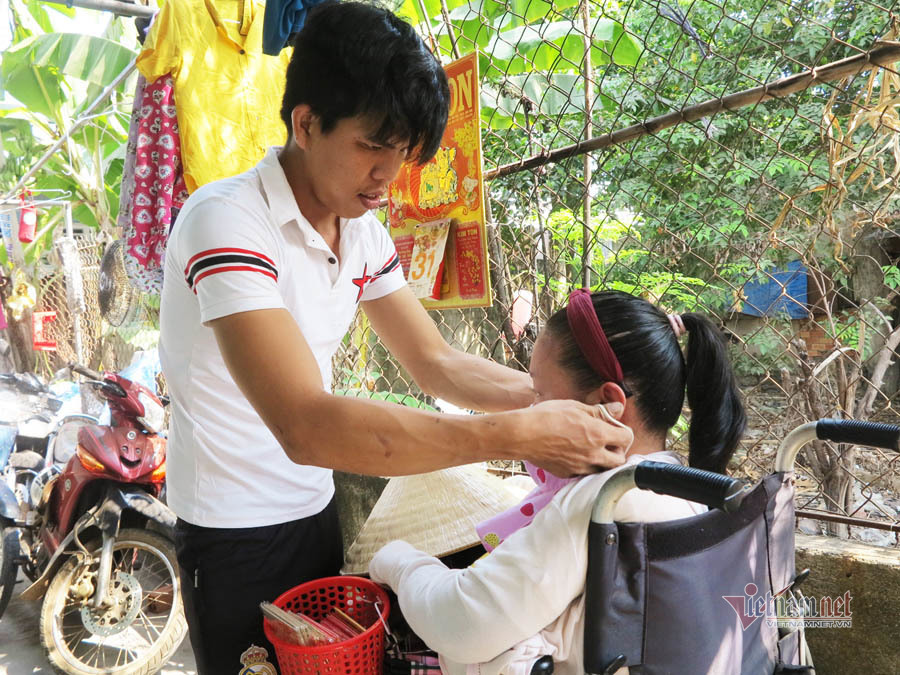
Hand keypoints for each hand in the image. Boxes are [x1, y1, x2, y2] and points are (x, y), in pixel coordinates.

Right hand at [518, 400, 633, 476]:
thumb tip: (618, 408)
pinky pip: (584, 473)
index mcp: (598, 435)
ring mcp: (580, 467)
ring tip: (593, 449)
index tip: (615, 427)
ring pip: (603, 470)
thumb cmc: (547, 416)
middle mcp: (593, 455)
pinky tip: (575, 455)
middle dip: (617, 450)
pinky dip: (585, 466)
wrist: (522, 435)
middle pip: (620, 460)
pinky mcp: (567, 474)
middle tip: (607, 441)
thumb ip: (600, 410)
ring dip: (603, 461)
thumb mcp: (575, 407)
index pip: (627, 438)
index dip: (623, 431)